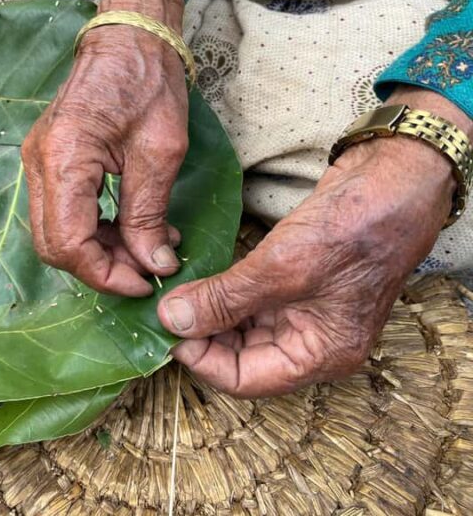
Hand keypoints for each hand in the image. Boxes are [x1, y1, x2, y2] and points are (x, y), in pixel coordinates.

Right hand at [21, 0, 188, 295]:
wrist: (127, 38)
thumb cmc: (148, 83)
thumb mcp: (160, 152)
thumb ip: (149, 214)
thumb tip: (153, 265)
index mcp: (64, 158)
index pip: (68, 243)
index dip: (104, 274)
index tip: (145, 283)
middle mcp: (39, 164)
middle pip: (52, 246)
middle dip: (100, 267)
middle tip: (147, 268)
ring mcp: (37, 163)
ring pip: (55, 234)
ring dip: (99, 251)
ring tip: (150, 245)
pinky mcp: (47, 162)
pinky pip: (61, 213)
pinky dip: (94, 230)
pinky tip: (131, 226)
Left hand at [157, 87, 472, 397]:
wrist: (394, 178)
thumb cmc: (349, 230)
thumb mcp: (280, 269)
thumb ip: (225, 300)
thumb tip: (172, 320)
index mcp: (320, 355)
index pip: (246, 380)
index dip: (202, 360)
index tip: (168, 330)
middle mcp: (312, 340)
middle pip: (242, 355)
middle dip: (202, 335)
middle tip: (164, 308)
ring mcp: (305, 310)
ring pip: (243, 327)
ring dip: (209, 312)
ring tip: (175, 293)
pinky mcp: (296, 281)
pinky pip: (251, 300)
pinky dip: (224, 292)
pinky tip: (199, 279)